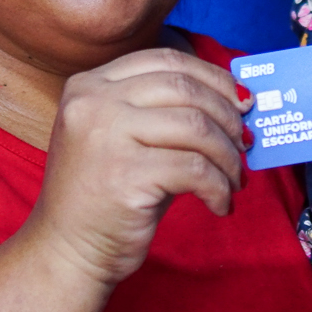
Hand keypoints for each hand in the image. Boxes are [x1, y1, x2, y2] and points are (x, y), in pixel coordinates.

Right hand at [25, 47, 247, 286]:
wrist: (66, 251)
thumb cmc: (105, 197)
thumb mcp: (125, 139)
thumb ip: (165, 114)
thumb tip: (236, 105)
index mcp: (89, 85)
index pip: (165, 60)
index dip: (212, 77)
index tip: (240, 101)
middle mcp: (93, 103)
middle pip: (185, 88)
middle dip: (227, 116)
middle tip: (245, 143)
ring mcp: (106, 136)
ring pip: (196, 126)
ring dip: (228, 156)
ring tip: (235, 179)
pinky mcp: (125, 175)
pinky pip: (196, 169)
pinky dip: (219, 187)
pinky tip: (220, 204)